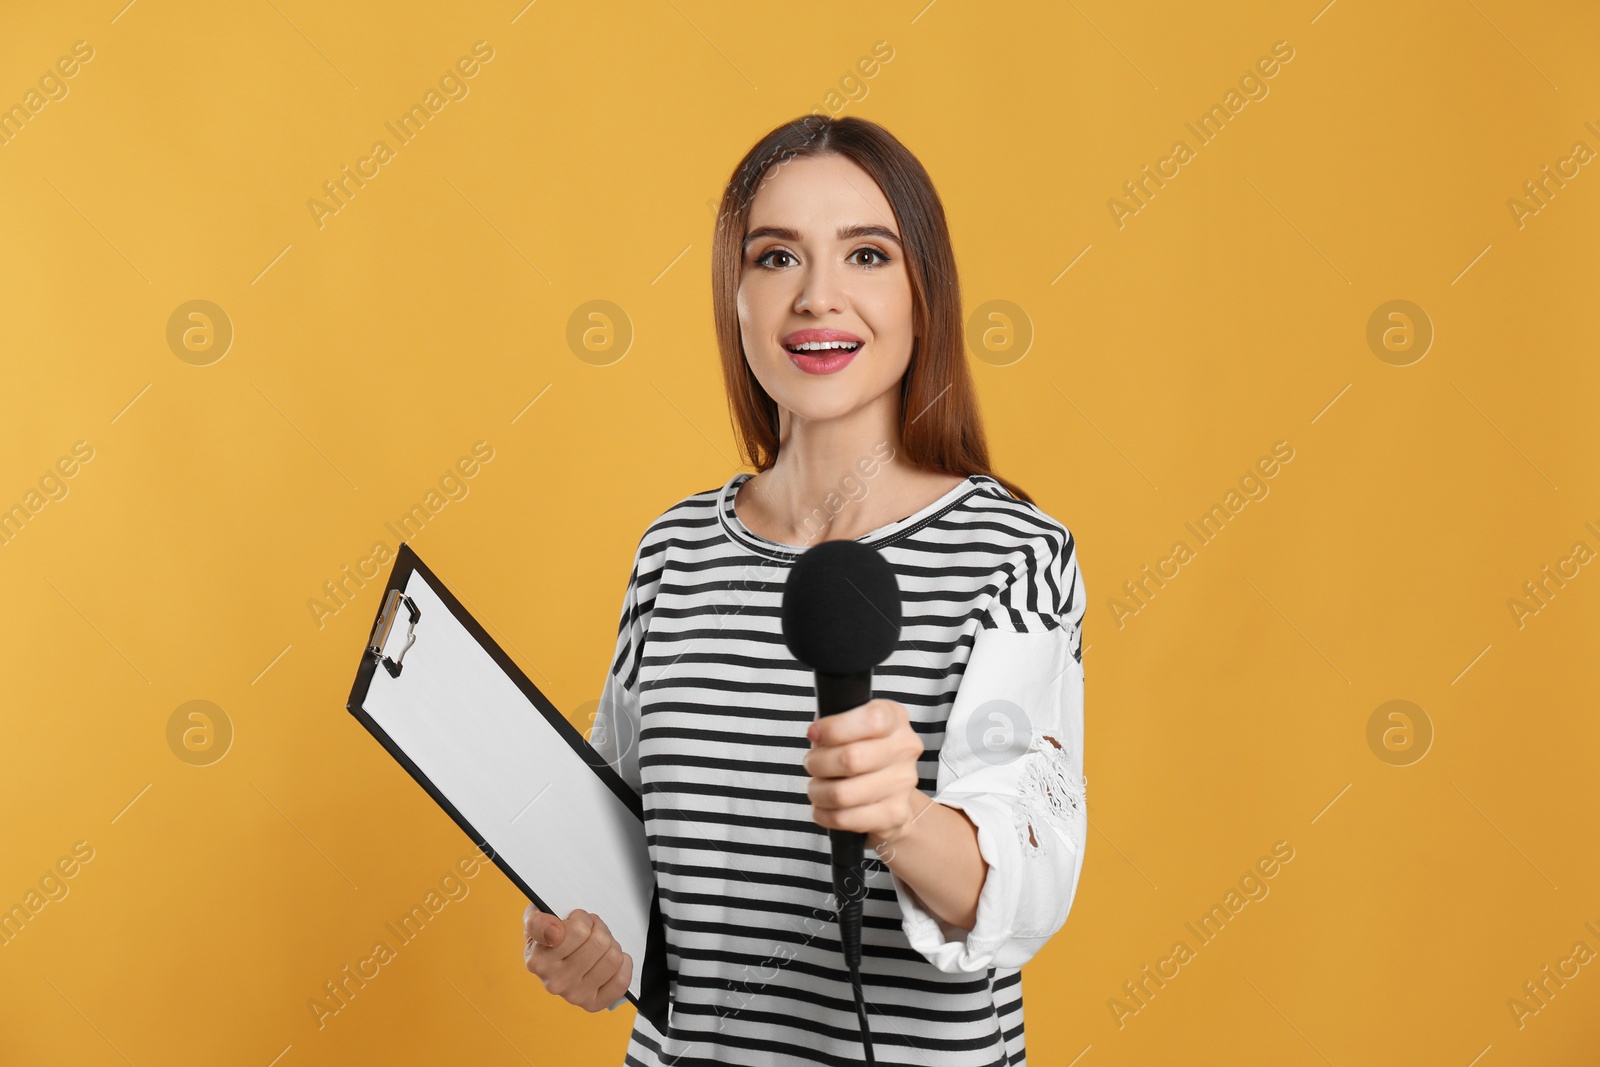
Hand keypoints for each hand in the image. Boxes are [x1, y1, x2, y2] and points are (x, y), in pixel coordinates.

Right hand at [523, 904, 632, 1012]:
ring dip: (611, 945)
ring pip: (613, 958)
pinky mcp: (592, 1003)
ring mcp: (574, 995)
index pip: (578, 929)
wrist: (551, 959)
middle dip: (598, 929)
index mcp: (538, 960)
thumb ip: (538, 921)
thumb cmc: (548, 934)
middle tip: (590, 929)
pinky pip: (621, 981)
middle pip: (599, 942)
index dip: (581, 918)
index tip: (575, 919)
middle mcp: (554, 981)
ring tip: (598, 944)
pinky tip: (610, 959)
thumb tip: (554, 932)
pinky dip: (623, 965)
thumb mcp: (534, 918)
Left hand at [804, 698, 926, 851]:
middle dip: (817, 763)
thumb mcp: (847, 725)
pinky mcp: (894, 815)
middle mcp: (904, 749)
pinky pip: (844, 818)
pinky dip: (824, 814)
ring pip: (842, 794)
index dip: (834, 728)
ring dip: (817, 792)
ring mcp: (903, 784)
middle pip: (851, 759)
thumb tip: (816, 733)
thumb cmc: (860, 752)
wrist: (889, 793)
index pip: (871, 720)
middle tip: (812, 764)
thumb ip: (831, 722)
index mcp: (894, 718)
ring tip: (817, 788)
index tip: (815, 733)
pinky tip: (824, 807)